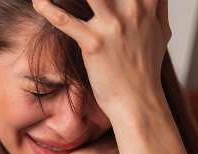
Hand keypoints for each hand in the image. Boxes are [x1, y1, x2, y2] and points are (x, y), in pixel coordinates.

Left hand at [31, 0, 171, 122]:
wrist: (137, 100)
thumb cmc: (145, 69)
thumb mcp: (160, 33)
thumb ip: (157, 9)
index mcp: (148, 4)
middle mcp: (133, 10)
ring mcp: (114, 26)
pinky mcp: (95, 44)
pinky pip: (66, 21)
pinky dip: (49, 8)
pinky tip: (38, 0)